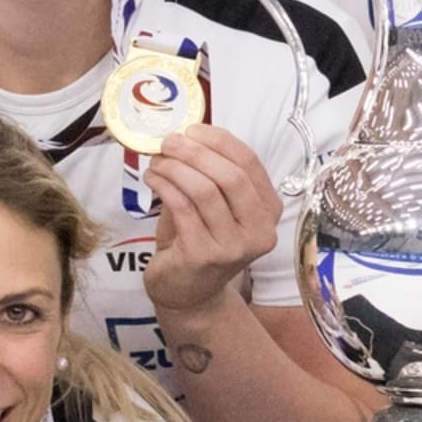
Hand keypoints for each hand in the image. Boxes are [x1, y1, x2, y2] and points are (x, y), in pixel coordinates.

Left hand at [140, 125, 280, 317]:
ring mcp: (233, 246)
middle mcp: (259, 230)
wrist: (188, 292)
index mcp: (269, 211)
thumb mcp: (217, 207)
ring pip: (204, 190)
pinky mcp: (204, 255)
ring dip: (175, 168)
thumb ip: (212, 173)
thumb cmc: (200, 240)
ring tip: (156, 162)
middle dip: (195, 152)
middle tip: (168, 141)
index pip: (250, 163)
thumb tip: (185, 135)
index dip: (220, 141)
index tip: (192, 129)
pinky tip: (152, 179)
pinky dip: (164, 186)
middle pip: (230, 176)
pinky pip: (182, 207)